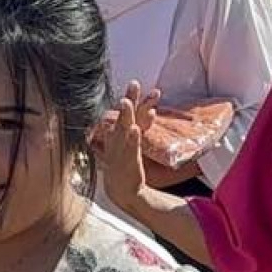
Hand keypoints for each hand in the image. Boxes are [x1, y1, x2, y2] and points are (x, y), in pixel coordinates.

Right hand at [96, 83, 159, 208]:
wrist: (120, 190)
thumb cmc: (126, 163)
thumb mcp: (134, 143)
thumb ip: (142, 127)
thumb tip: (151, 111)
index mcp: (121, 133)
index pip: (128, 113)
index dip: (133, 98)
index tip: (135, 82)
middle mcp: (119, 139)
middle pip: (125, 116)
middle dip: (129, 99)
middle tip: (133, 83)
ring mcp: (121, 151)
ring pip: (124, 129)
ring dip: (126, 116)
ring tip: (126, 101)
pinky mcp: (127, 163)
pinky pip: (130, 149)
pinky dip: (132, 139)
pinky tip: (135, 129)